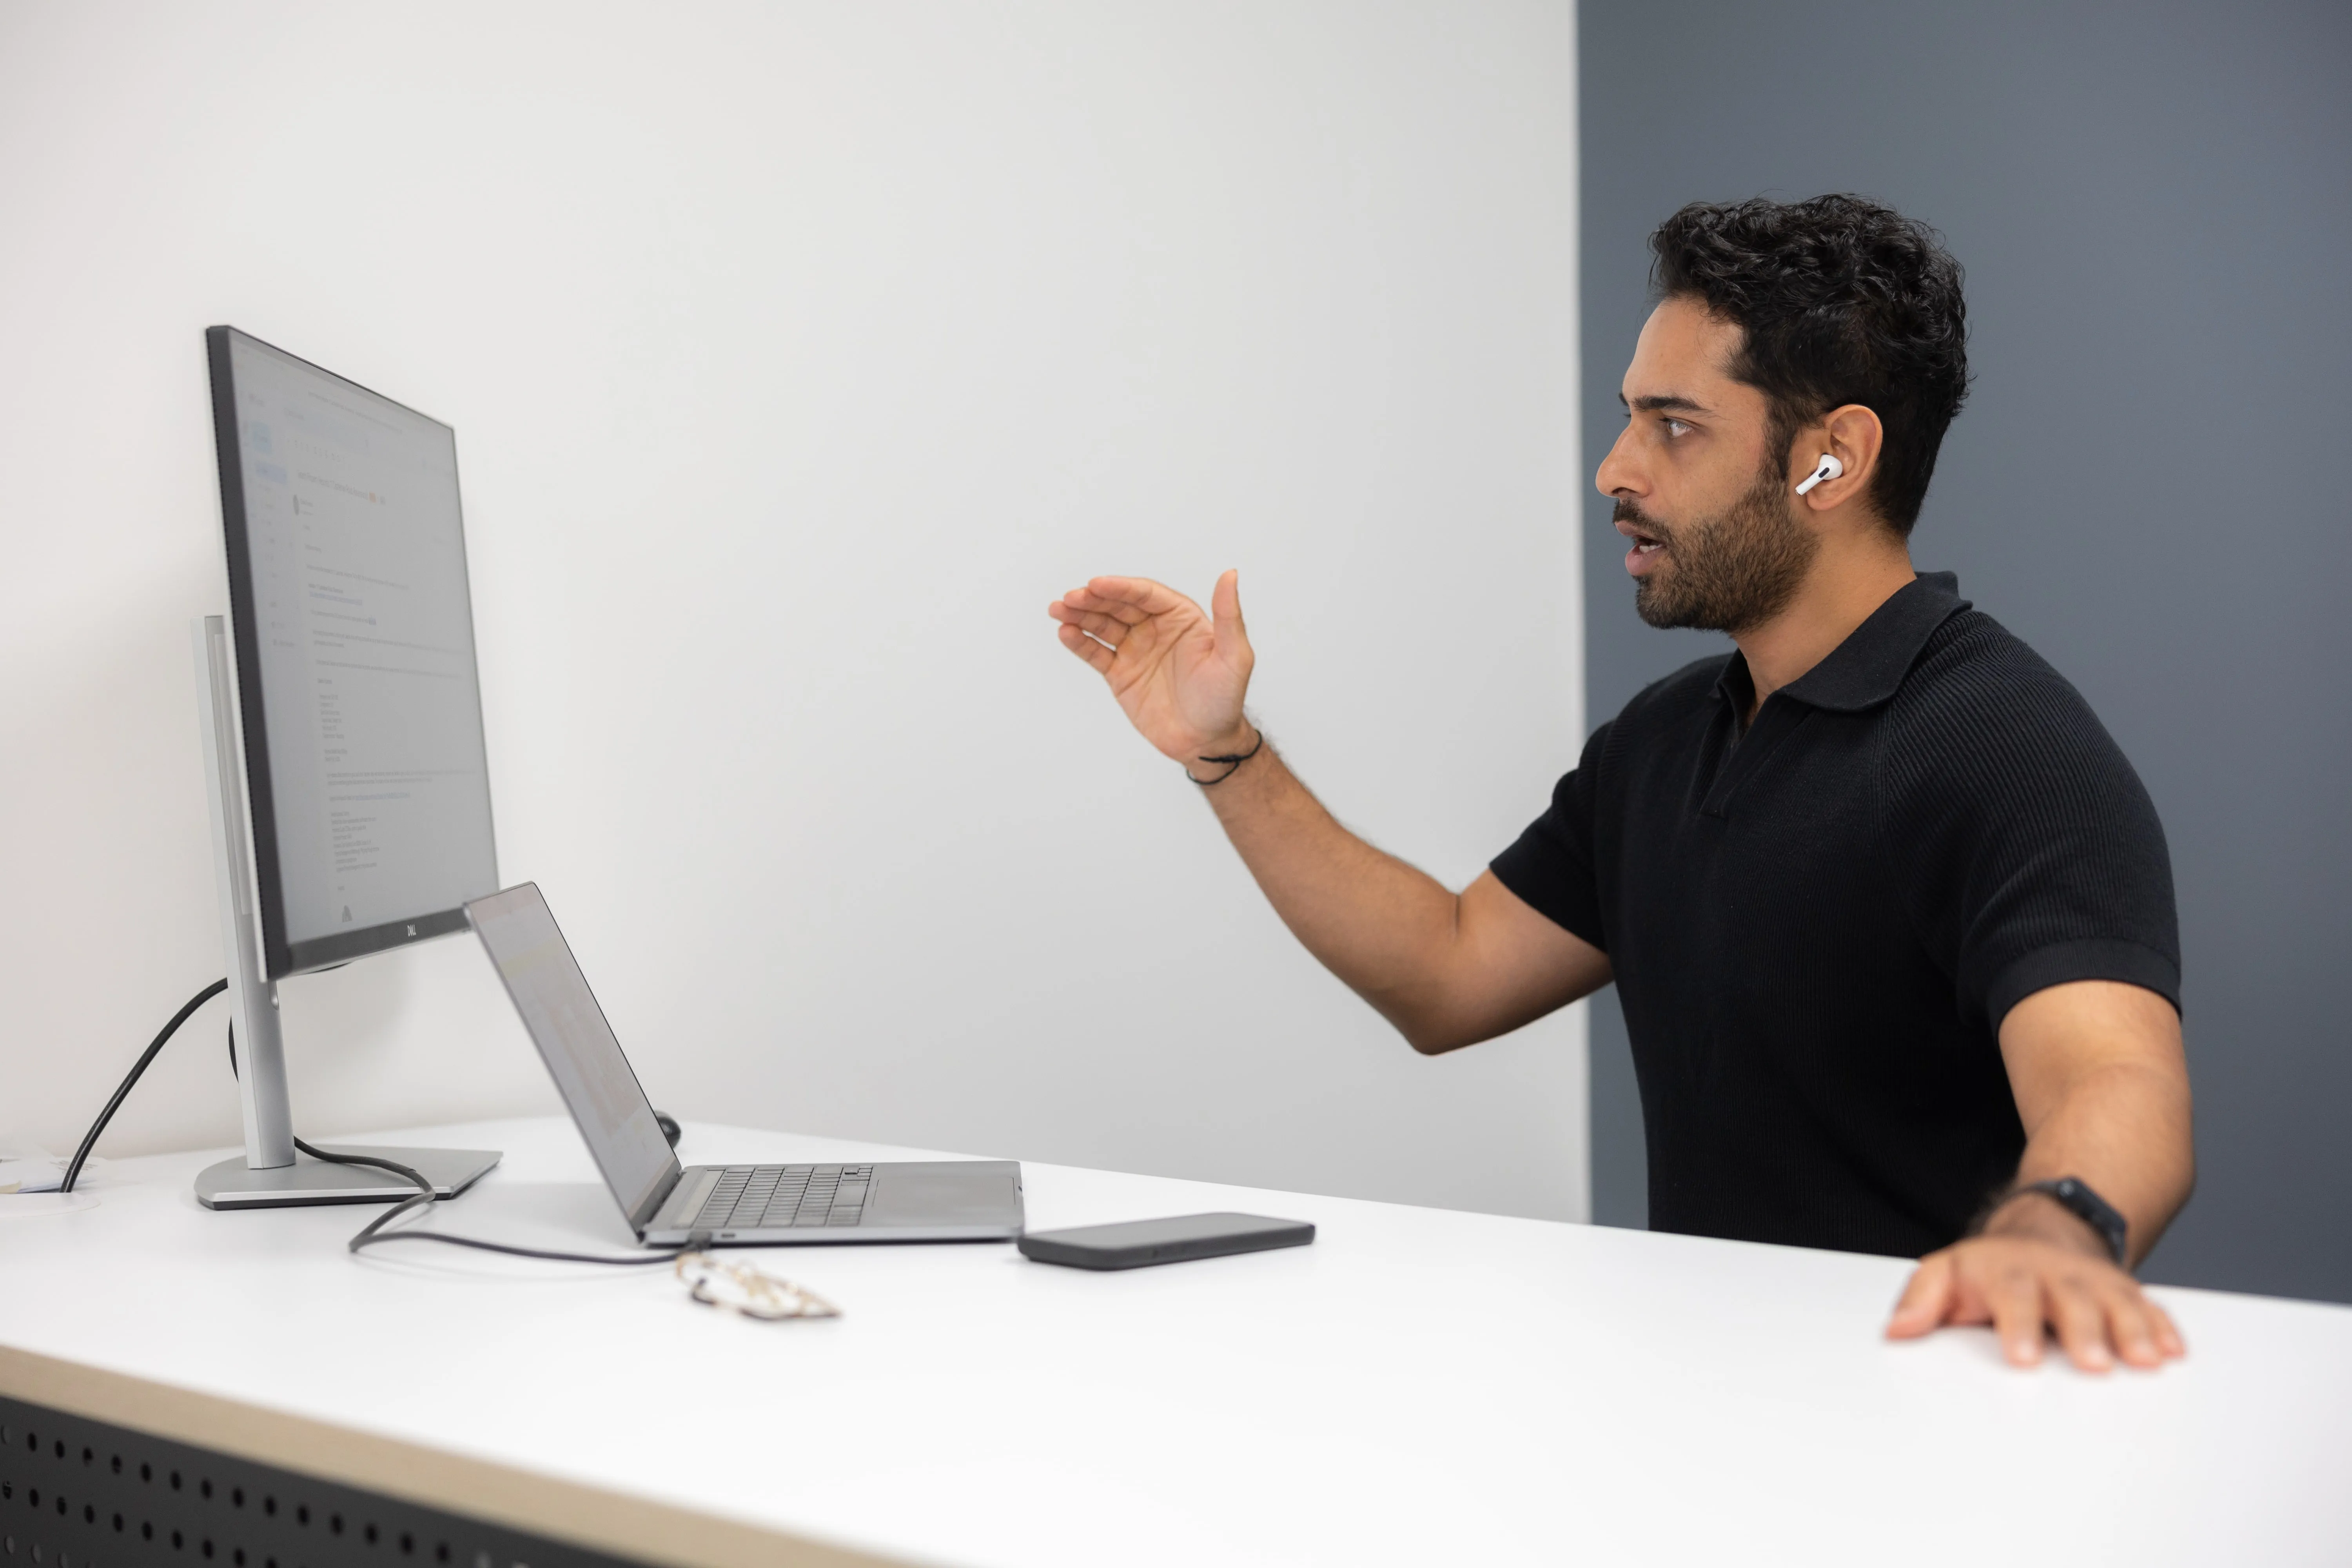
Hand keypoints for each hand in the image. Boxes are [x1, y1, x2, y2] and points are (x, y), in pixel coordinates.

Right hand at [1047, 572, 1255, 766]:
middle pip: (1118, 606)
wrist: (1206, 743)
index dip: (1120, 588)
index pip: (1146, 595)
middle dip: (1092, 599)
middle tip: (1070, 598)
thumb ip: (1228, 615)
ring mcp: (1135, 650)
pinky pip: (1096, 654)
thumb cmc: (1225, 700)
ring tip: (1058, 609)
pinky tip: (1065, 633)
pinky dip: (1079, 642)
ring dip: (1079, 615)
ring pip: (1102, 626)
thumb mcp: (1234, 657)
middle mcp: (1155, 629)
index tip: (1096, 584)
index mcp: (1180, 618)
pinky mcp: (1120, 674)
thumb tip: (1230, 574)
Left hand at [1886, 1201, 2185, 1371]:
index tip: (2022, 1358)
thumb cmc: (1989, 1268)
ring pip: (2118, 1303)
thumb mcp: (1946, 1273)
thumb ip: (1921, 1298)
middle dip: (2084, 1331)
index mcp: (2009, 1272)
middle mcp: (2057, 1275)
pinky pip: (2149, 1307)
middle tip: (2091, 1364)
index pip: (2012, 1296)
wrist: (2041, 1233)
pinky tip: (2172, 1351)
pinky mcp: (2125, 1294)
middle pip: (2072, 1300)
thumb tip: (1897, 1329)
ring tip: (2145, 1360)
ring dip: (2133, 1331)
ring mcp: (2094, 1284)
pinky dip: (2162, 1327)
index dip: (2018, 1326)